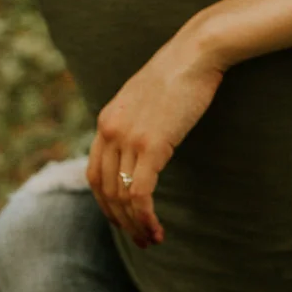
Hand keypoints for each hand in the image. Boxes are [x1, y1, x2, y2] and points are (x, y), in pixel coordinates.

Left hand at [87, 26, 223, 247]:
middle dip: (119, 220)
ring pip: (121, 197)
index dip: (106, 202)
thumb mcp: (147, 95)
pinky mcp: (151, 145)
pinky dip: (145, 218)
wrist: (196, 52)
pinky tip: (157, 229)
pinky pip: (139, 194)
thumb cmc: (181, 70)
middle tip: (139, 237)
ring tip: (151, 239)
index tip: (123, 218)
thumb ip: (138, 118)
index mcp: (107, 120)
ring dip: (135, 225)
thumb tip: (146, 139)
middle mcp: (110, 131)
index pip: (94, 173)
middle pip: (104, 190)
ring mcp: (129, 139)